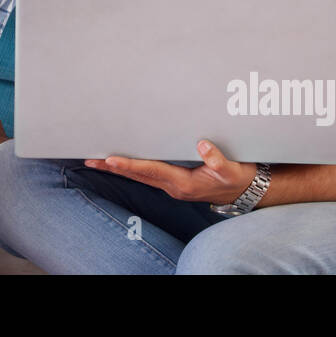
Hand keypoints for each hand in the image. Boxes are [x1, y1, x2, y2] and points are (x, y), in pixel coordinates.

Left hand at [84, 140, 257, 204]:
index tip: (110, 158)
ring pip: (140, 176)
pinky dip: (131, 168)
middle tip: (90, 160)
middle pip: (138, 175)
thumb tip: (202, 145)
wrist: (245, 191)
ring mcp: (172, 185)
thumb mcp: (231, 170)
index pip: (151, 171)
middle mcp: (173, 186)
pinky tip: (121, 163)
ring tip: (97, 161)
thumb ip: (217, 160)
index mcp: (183, 183)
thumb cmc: (237, 178)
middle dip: (113, 167)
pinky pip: (147, 175)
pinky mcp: (174, 181)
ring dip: (118, 168)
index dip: (130, 164)